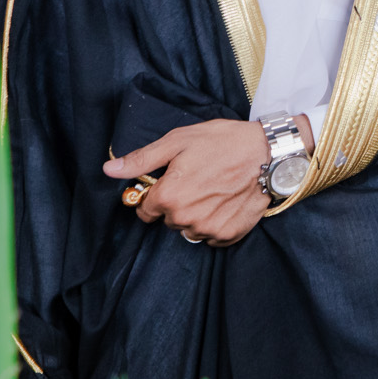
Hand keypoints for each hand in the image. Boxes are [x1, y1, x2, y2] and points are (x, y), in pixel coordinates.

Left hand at [103, 119, 269, 245]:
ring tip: (213, 190)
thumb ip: (142, 160)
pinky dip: (214, 223)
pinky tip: (225, 203)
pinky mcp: (228, 234)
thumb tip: (109, 170)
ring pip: (189, 229)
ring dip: (195, 215)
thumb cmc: (223, 142)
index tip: (170, 183)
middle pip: (168, 220)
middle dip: (176, 203)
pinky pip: (210, 237)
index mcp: (169, 196)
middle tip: (197, 180)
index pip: (145, 210)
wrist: (268, 153)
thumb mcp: (178, 141)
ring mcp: (208, 229)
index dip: (155, 195)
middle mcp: (185, 218)